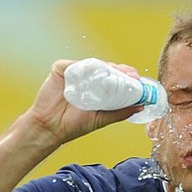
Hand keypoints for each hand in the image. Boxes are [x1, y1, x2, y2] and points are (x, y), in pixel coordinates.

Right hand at [25, 59, 144, 145]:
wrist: (51, 127)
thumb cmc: (74, 124)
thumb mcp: (102, 118)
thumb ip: (121, 112)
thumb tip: (141, 107)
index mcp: (96, 89)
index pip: (114, 78)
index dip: (126, 78)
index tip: (138, 81)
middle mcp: (86, 79)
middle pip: (106, 69)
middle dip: (120, 71)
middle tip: (131, 76)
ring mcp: (74, 73)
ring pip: (93, 65)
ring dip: (107, 67)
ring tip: (119, 73)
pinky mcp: (61, 69)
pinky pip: (76, 65)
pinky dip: (86, 67)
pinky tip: (97, 73)